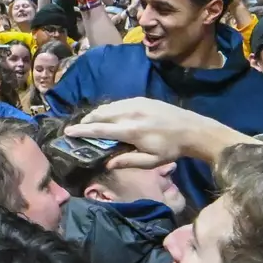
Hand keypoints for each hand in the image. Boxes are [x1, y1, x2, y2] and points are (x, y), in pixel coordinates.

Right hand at [65, 97, 254, 168]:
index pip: (100, 129)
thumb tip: (107, 164)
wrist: (193, 130)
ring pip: (109, 106)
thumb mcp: (151, 161)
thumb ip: (128, 161)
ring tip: (91, 121)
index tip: (68, 131)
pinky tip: (109, 115)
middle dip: (87, 120)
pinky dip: (109, 109)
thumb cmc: (172, 150)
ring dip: (97, 114)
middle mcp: (131, 113)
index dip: (82, 130)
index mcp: (131, 130)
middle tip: (78, 128)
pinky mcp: (142, 99)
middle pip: (101, 114)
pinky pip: (119, 103)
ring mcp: (136, 103)